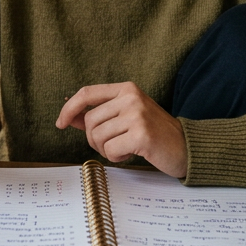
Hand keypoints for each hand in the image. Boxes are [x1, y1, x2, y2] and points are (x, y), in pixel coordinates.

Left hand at [55, 82, 187, 178]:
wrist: (186, 147)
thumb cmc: (153, 133)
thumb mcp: (126, 117)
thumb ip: (100, 115)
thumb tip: (69, 117)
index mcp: (126, 88)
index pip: (86, 93)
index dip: (69, 108)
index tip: (60, 123)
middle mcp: (131, 97)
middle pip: (90, 121)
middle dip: (94, 140)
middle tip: (112, 145)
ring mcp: (137, 115)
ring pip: (98, 137)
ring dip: (107, 150)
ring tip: (126, 148)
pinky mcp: (141, 135)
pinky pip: (111, 150)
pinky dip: (117, 157)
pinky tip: (132, 153)